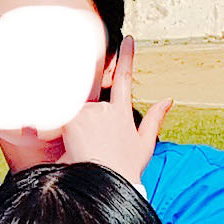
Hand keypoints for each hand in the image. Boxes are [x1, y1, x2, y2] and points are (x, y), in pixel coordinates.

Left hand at [59, 38, 171, 180]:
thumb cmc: (124, 171)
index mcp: (122, 113)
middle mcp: (106, 109)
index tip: (128, 39)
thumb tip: (169, 99)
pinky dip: (54, 128)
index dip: (127, 58)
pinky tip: (64, 143)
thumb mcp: (144, 146)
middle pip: (87, 104)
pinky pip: (58, 117)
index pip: (124, 78)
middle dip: (81, 125)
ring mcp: (90, 112)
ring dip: (69, 132)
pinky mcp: (74, 119)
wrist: (107, 184)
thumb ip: (155, 119)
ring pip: (71, 114)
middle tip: (86, 147)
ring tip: (78, 154)